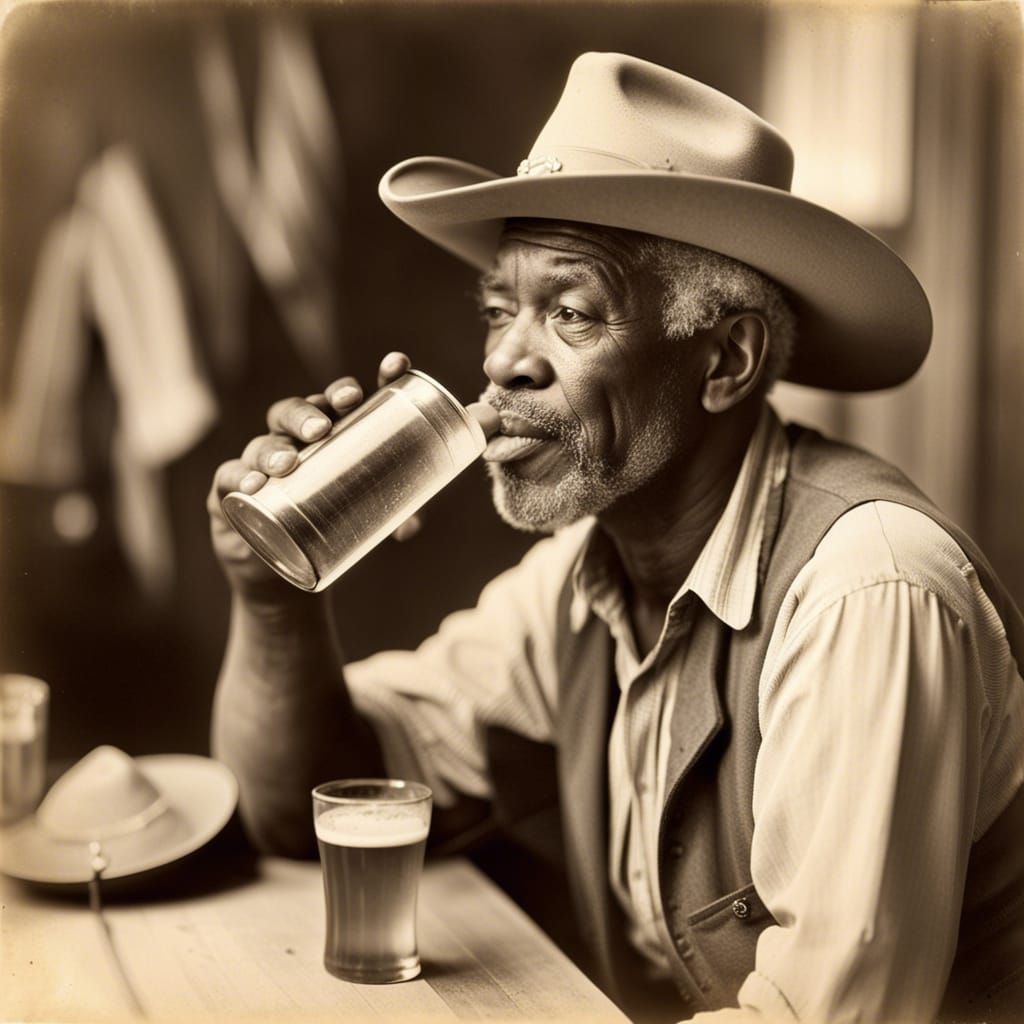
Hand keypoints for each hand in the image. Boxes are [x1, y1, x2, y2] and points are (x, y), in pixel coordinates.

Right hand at [207, 352, 422, 601]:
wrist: (276, 569)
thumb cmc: (323, 528)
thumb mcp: (365, 520)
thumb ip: (391, 516)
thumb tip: (409, 526)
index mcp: (331, 436)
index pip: (346, 400)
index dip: (368, 381)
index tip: (396, 366)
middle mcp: (294, 441)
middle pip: (299, 412)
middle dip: (311, 412)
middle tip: (324, 427)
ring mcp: (260, 463)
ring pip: (265, 442)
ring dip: (276, 448)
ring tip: (289, 463)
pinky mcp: (231, 491)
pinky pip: (230, 478)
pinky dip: (241, 478)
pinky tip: (253, 485)